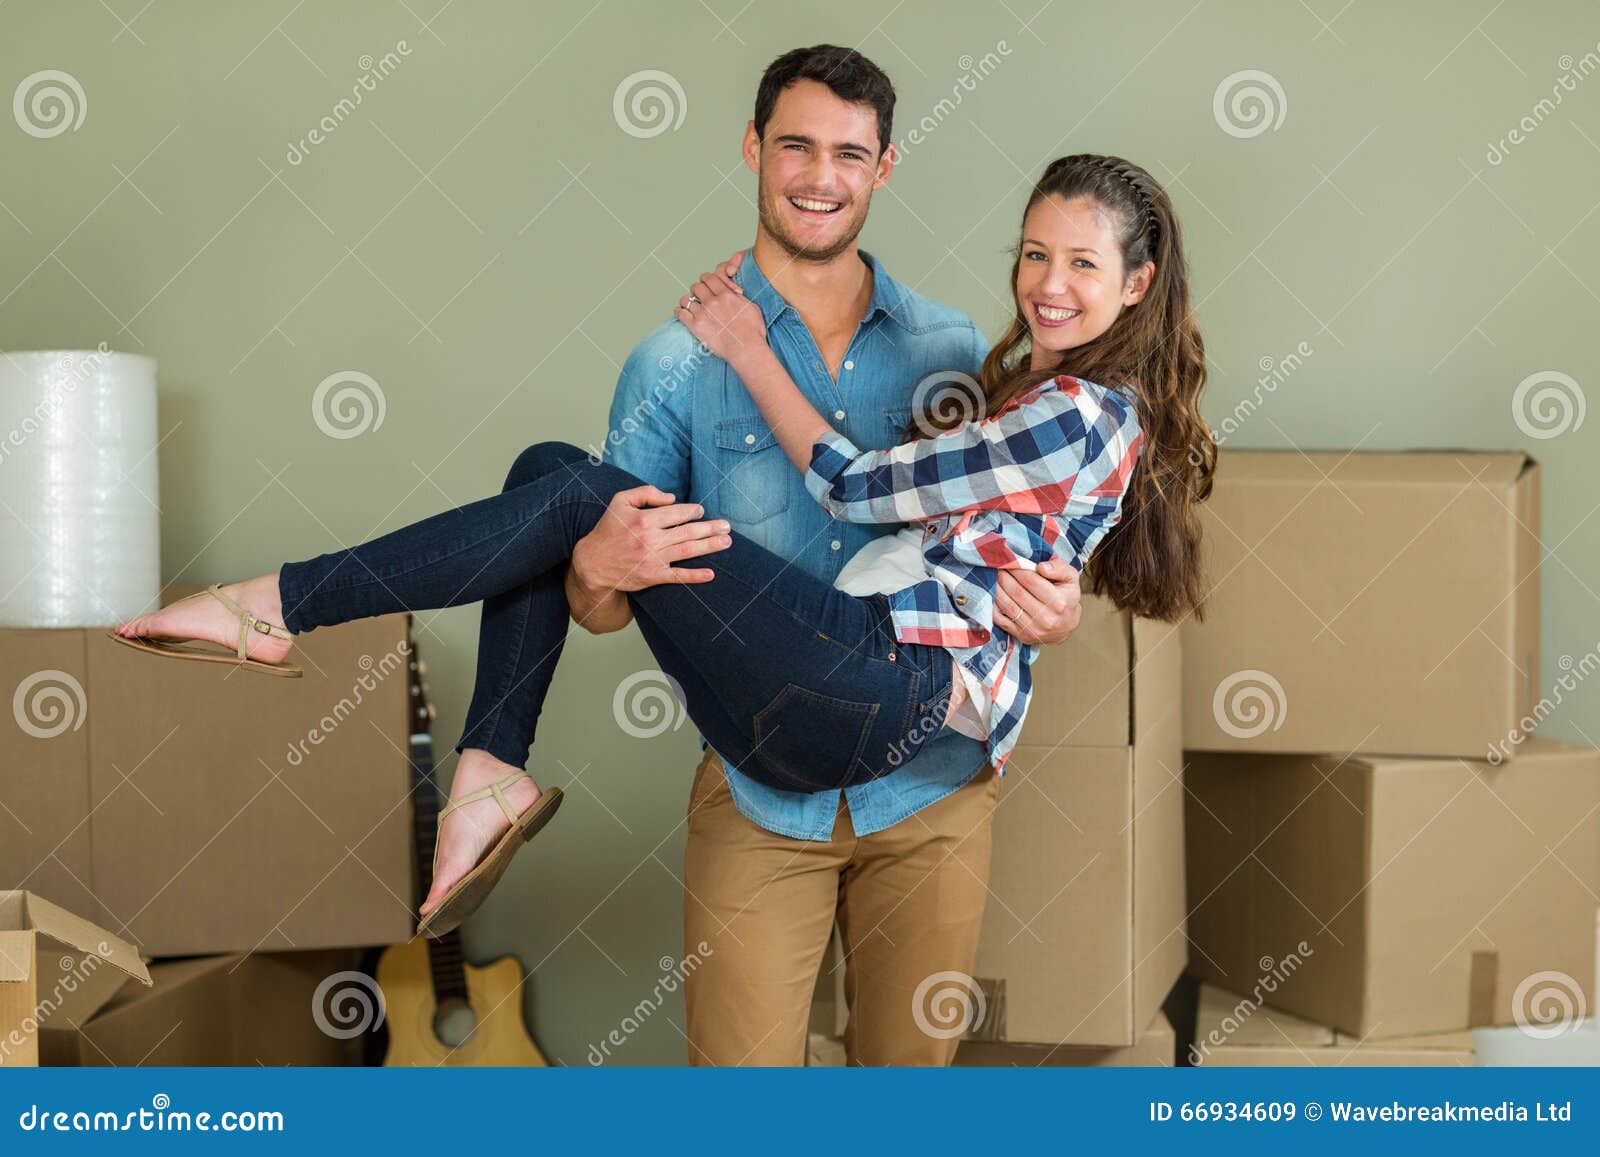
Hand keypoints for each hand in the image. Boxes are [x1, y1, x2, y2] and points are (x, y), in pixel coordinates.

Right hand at [569, 484, 731, 593]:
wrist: (593, 563)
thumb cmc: (608, 530)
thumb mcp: (620, 501)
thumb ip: (646, 493)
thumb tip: (672, 497)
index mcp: (644, 519)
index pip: (677, 513)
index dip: (693, 511)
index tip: (702, 511)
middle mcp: (651, 539)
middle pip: (688, 531)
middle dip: (711, 528)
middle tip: (727, 526)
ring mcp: (653, 559)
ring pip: (687, 551)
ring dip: (710, 546)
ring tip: (726, 542)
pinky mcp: (652, 576)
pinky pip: (678, 576)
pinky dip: (695, 576)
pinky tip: (710, 574)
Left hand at [675, 255, 766, 369]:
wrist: (746, 349)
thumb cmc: (753, 332)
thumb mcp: (751, 307)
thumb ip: (738, 298)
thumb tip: (733, 293)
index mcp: (726, 295)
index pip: (709, 278)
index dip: (707, 279)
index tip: (707, 283)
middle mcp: (712, 302)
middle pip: (696, 286)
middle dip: (697, 289)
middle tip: (699, 295)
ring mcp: (703, 314)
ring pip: (686, 299)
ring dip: (688, 301)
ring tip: (691, 305)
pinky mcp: (696, 327)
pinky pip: (680, 314)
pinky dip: (679, 312)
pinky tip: (682, 313)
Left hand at [995, 558, 1081, 644]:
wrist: (1066, 626)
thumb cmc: (1066, 597)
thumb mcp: (1070, 578)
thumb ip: (1059, 568)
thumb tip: (1041, 567)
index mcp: (1058, 601)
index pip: (1030, 580)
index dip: (1017, 569)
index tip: (1010, 560)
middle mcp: (1046, 618)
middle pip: (1017, 592)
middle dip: (1005, 577)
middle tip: (999, 567)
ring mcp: (1033, 629)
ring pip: (1007, 605)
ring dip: (997, 589)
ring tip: (995, 577)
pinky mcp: (1022, 635)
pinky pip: (1001, 620)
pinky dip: (994, 606)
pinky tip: (993, 595)